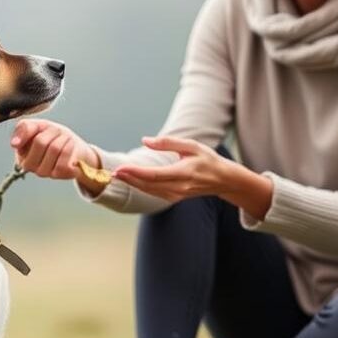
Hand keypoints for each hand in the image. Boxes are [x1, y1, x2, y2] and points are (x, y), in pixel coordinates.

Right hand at [10, 119, 97, 179]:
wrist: (74, 147)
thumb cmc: (54, 136)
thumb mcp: (38, 126)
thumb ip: (24, 128)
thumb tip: (14, 143)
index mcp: (20, 152)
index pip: (24, 136)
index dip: (38, 128)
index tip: (44, 128)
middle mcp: (28, 165)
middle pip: (40, 141)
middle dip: (53, 132)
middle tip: (58, 132)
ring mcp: (43, 172)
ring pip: (54, 149)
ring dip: (64, 139)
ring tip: (66, 139)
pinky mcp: (58, 175)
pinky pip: (63, 161)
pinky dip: (70, 149)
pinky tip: (70, 148)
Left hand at [112, 136, 235, 202]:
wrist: (223, 179)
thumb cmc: (208, 159)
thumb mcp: (192, 146)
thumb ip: (168, 142)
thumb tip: (145, 141)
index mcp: (184, 173)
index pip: (154, 175)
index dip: (135, 173)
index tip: (121, 168)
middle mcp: (179, 187)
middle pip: (148, 185)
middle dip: (129, 179)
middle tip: (113, 172)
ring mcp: (177, 195)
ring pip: (149, 191)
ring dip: (132, 184)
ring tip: (118, 176)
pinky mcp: (175, 197)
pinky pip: (154, 193)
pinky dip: (141, 187)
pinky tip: (131, 180)